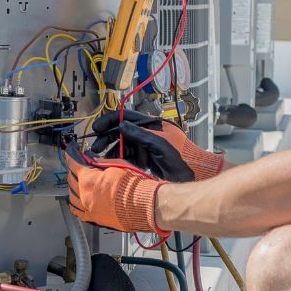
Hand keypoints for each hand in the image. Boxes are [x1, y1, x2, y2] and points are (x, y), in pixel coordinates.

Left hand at [64, 144, 164, 233]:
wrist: (144, 206)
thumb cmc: (134, 187)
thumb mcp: (117, 166)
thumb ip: (101, 164)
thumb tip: (94, 161)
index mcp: (88, 179)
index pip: (74, 164)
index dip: (72, 156)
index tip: (71, 152)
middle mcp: (85, 195)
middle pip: (71, 180)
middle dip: (73, 171)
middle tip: (77, 166)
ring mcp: (88, 208)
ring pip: (72, 196)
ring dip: (73, 187)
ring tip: (76, 183)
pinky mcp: (94, 219)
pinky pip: (77, 212)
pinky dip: (75, 205)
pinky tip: (76, 201)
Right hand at [89, 109, 223, 182]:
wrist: (195, 174)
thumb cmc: (183, 158)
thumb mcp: (160, 145)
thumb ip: (141, 134)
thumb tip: (122, 125)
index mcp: (152, 124)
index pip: (126, 116)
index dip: (110, 121)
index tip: (97, 128)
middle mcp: (148, 132)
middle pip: (122, 131)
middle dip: (107, 138)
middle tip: (95, 148)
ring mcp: (147, 145)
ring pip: (124, 145)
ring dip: (112, 150)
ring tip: (101, 158)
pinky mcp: (147, 158)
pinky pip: (130, 156)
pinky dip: (121, 159)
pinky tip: (112, 164)